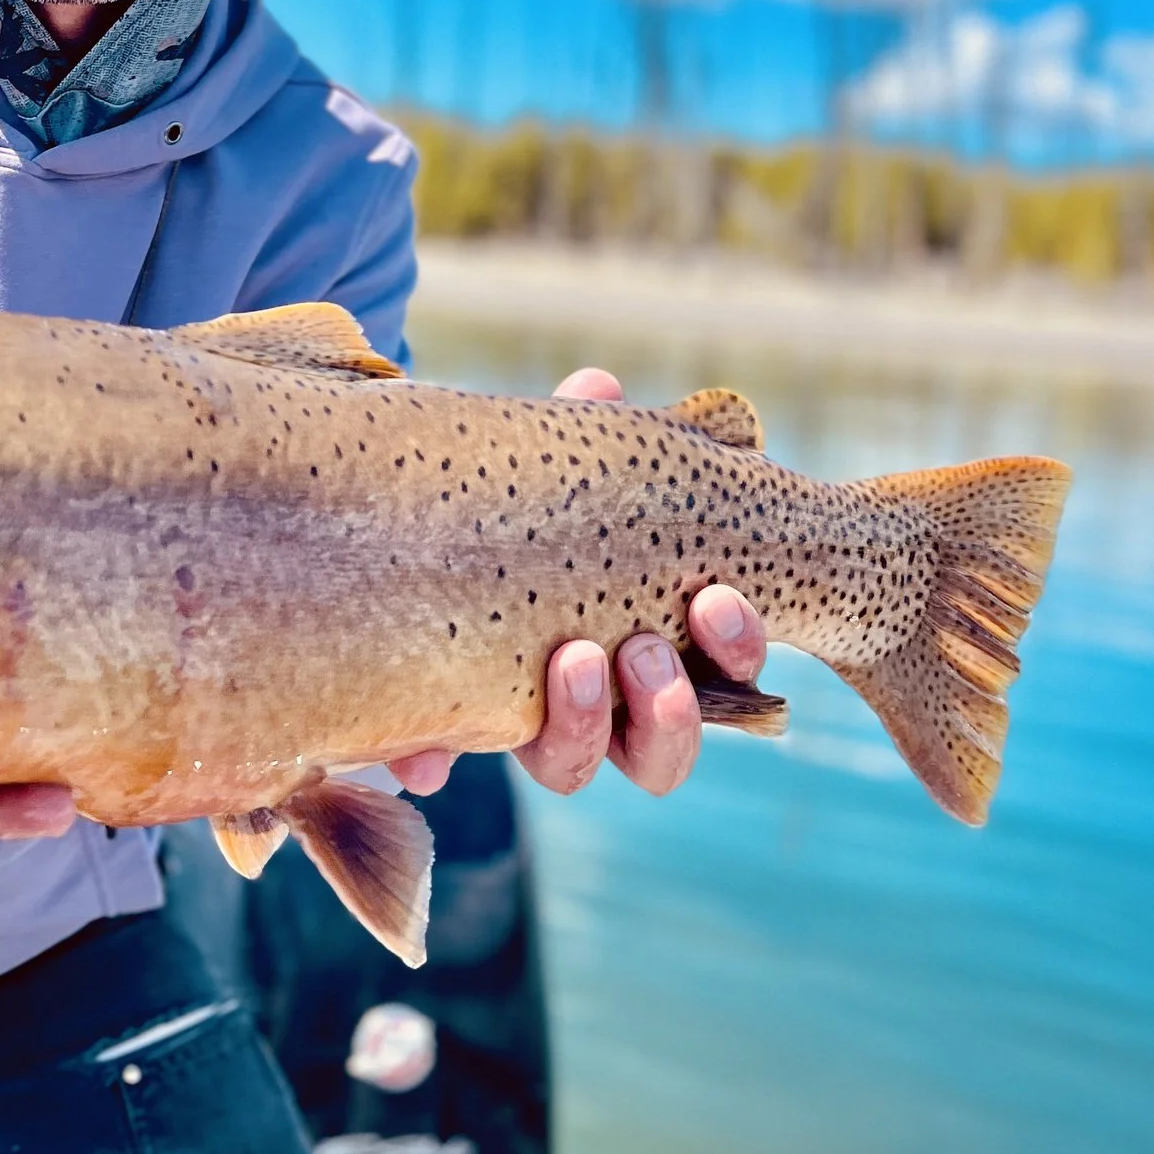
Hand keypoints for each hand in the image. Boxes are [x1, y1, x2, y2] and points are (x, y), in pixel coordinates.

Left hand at [390, 366, 767, 801]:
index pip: (726, 680)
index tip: (715, 596)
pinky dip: (434, 753)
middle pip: (662, 755)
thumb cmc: (529, 506)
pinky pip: (451, 759)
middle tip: (645, 648)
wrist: (427, 529)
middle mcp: (606, 710)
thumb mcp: (554, 473)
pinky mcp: (452, 727)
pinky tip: (421, 755)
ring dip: (581, 727)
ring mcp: (531, 725)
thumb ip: (575, 438)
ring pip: (572, 767)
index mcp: (655, 646)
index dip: (732, 652)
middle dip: (669, 710)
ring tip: (574, 660)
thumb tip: (595, 385)